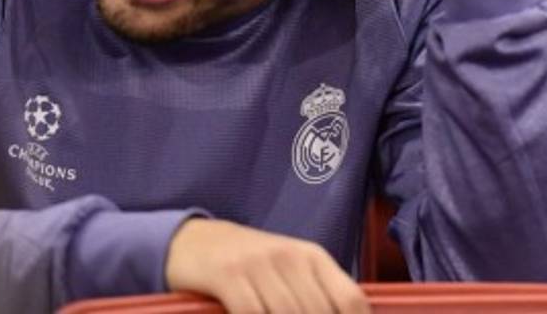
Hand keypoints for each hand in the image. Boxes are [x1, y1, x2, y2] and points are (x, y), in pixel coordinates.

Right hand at [164, 218, 368, 313]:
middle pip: (318, 312)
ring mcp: (259, 265)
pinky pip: (251, 313)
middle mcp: (292, 258)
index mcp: (314, 258)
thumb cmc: (249, 264)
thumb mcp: (288, 270)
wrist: (195, 240)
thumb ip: (314, 297)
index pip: (350, 299)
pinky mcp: (228, 275)